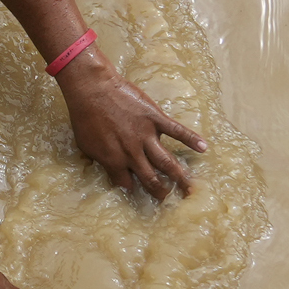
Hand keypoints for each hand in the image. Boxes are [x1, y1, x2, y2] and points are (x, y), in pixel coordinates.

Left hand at [61, 59, 202, 196]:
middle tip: (168, 200)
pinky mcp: (155, 118)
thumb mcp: (85, 144)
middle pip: (151, 179)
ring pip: (166, 162)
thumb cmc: (84, 116)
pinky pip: (176, 131)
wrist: (92, 89)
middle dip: (160, 192)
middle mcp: (133, 153)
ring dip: (180, 177)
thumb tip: (103, 167)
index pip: (127, 184)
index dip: (133, 188)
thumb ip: (98, 159)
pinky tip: (203, 148)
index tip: (139, 191)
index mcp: (115, 161)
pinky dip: (191, 139)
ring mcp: (146, 135)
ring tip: (190, 189)